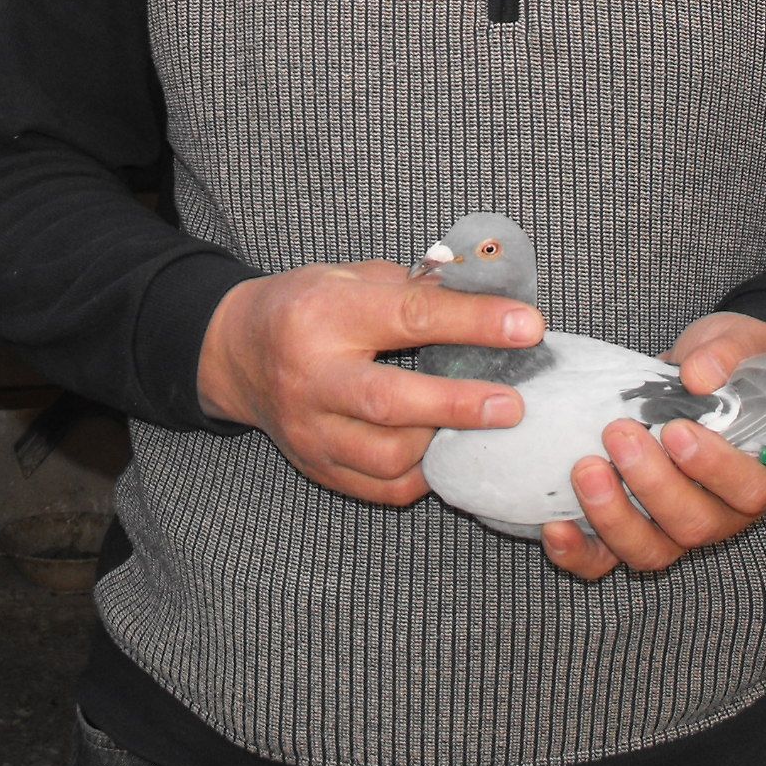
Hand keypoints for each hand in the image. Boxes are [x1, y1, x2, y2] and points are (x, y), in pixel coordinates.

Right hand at [197, 261, 539, 505]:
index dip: (474, 323)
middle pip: (391, 402)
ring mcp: (310, 428)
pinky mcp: (315, 465)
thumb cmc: (306, 306)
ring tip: (477, 426)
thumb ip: (415, 288)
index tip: (528, 326)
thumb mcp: (351, 277)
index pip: (410, 317)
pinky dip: (422, 475)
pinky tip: (444, 452)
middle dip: (459, 406)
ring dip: (441, 443)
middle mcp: (312, 375)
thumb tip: (489, 298)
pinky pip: (380, 488)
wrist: (237, 352)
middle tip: (514, 405)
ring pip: (386, 456)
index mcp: (326, 314)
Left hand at [541, 311, 765, 579]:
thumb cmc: (723, 363)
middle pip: (693, 525)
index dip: (714, 468)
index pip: (749, 491)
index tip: (676, 430)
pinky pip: (605, 560)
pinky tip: (555, 526)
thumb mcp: (736, 343)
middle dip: (652, 484)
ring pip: (649, 550)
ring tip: (586, 468)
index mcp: (760, 475)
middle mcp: (720, 514)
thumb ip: (726, 355)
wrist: (689, 373)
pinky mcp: (629, 529)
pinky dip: (578, 552)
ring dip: (613, 516)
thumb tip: (700, 376)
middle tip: (618, 434)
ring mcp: (672, 529)